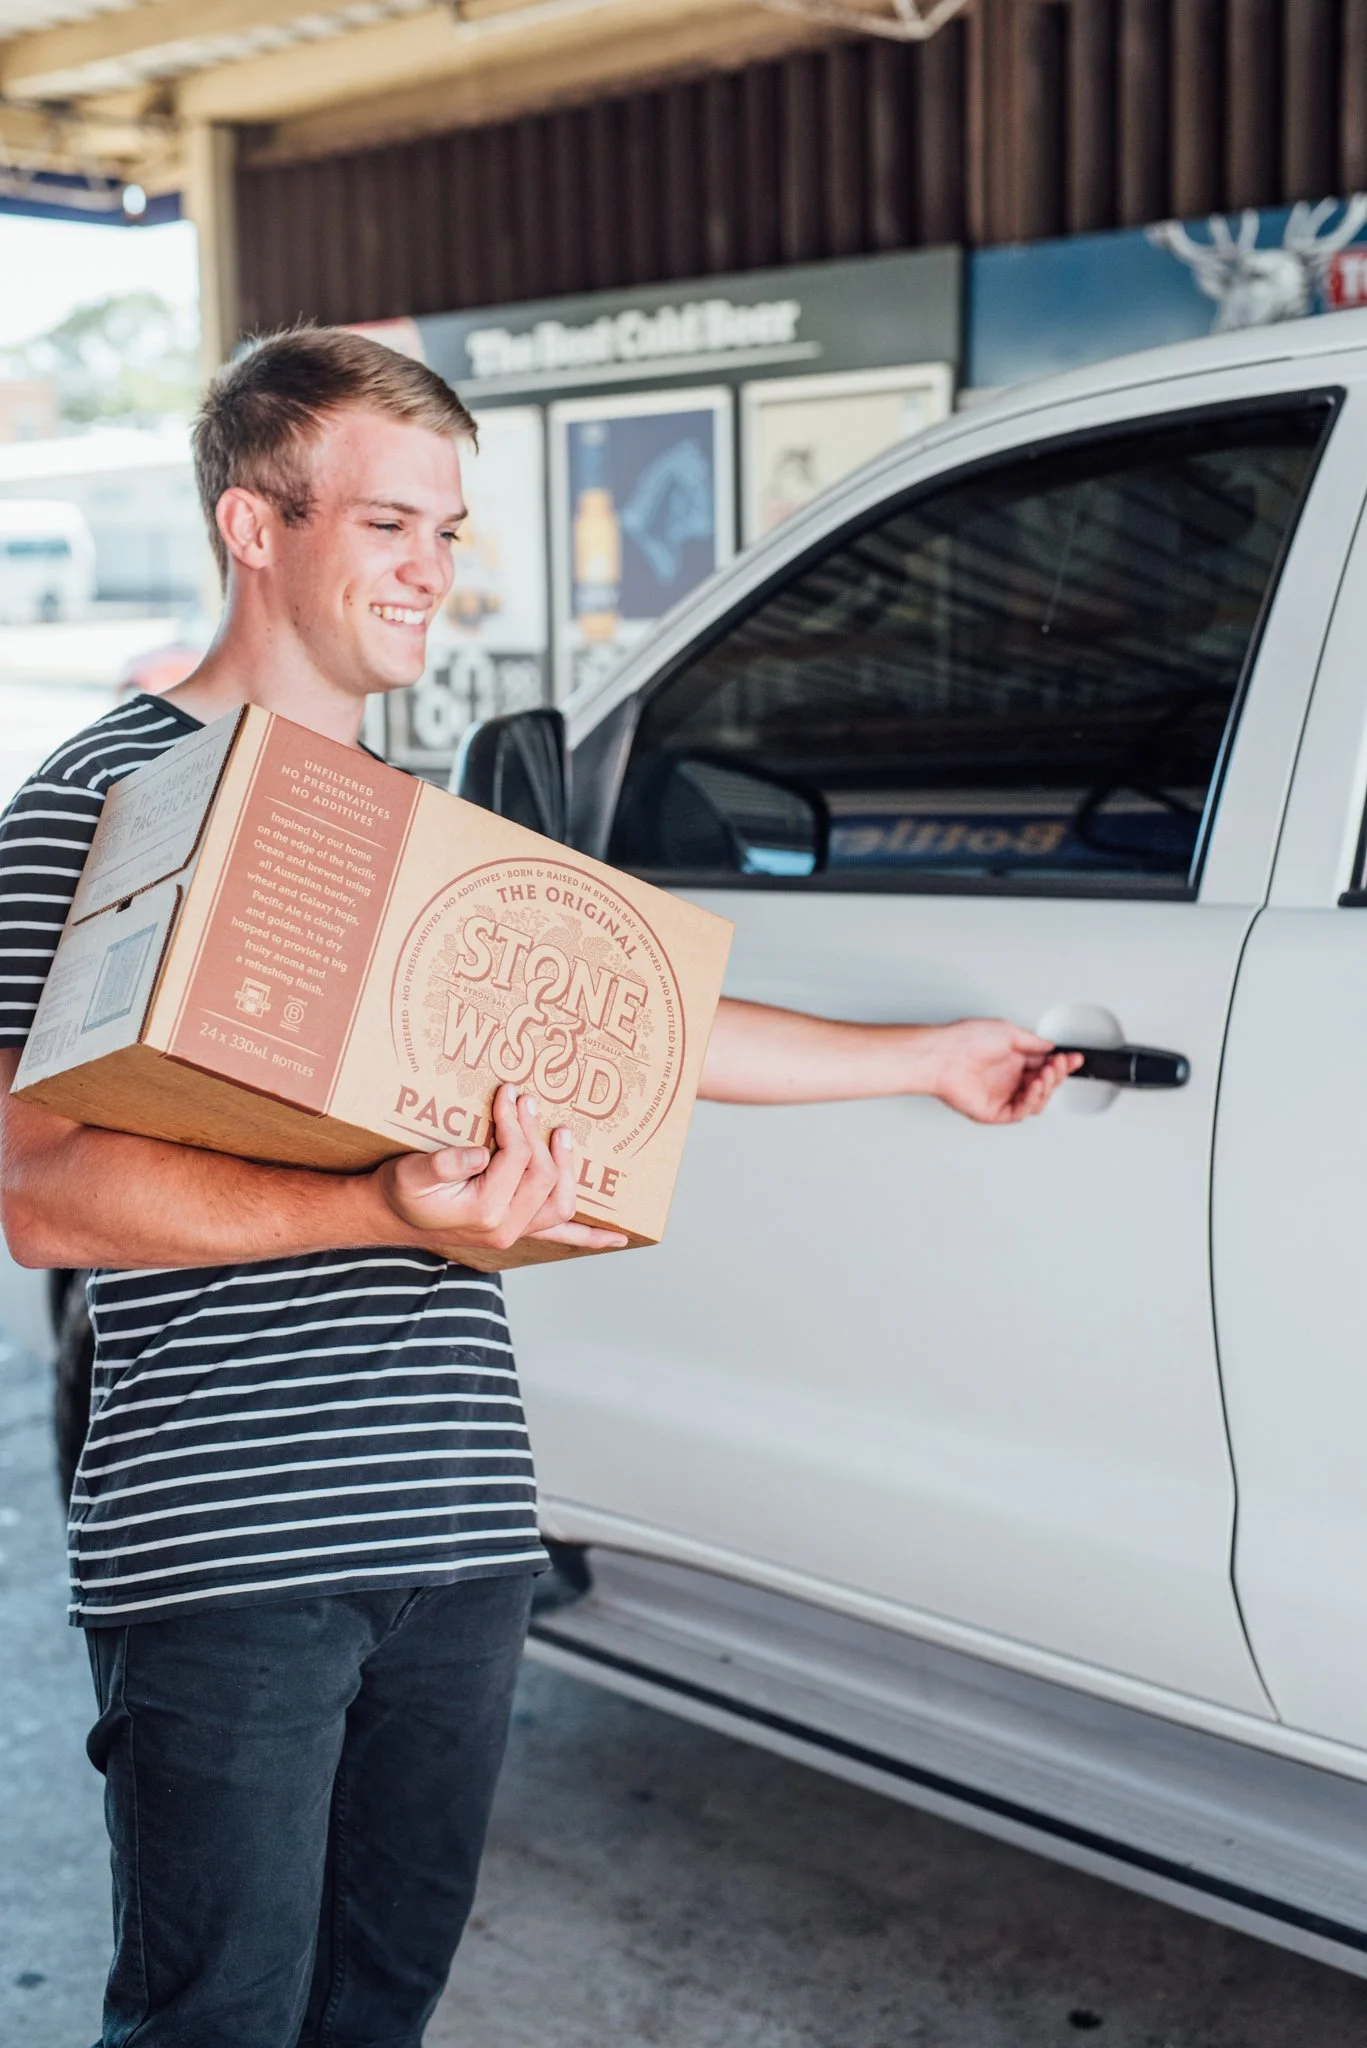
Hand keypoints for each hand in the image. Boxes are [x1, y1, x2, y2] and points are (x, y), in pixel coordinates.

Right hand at [376, 1084, 628, 1260]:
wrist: (393, 1216)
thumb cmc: (401, 1192)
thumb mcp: (409, 1173)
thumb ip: (441, 1165)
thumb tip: (479, 1154)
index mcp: (484, 1212)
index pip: (517, 1158)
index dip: (513, 1121)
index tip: (508, 1092)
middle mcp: (507, 1228)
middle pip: (544, 1177)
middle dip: (536, 1135)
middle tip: (527, 1102)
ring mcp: (517, 1232)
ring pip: (561, 1203)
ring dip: (568, 1169)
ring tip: (562, 1134)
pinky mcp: (519, 1230)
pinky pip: (563, 1236)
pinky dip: (592, 1237)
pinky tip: (618, 1237)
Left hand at [922, 1020, 1082, 1124]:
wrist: (943, 1055)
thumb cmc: (965, 1040)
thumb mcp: (1008, 1031)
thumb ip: (1032, 1042)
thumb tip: (1049, 1045)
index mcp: (1011, 1059)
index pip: (1044, 1065)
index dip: (1061, 1063)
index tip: (1074, 1058)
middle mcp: (1007, 1078)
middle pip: (1044, 1084)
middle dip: (1057, 1074)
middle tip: (1062, 1064)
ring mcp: (1001, 1095)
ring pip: (1036, 1100)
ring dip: (1047, 1087)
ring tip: (1047, 1074)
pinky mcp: (993, 1111)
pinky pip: (1020, 1111)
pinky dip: (1032, 1101)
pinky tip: (1034, 1087)